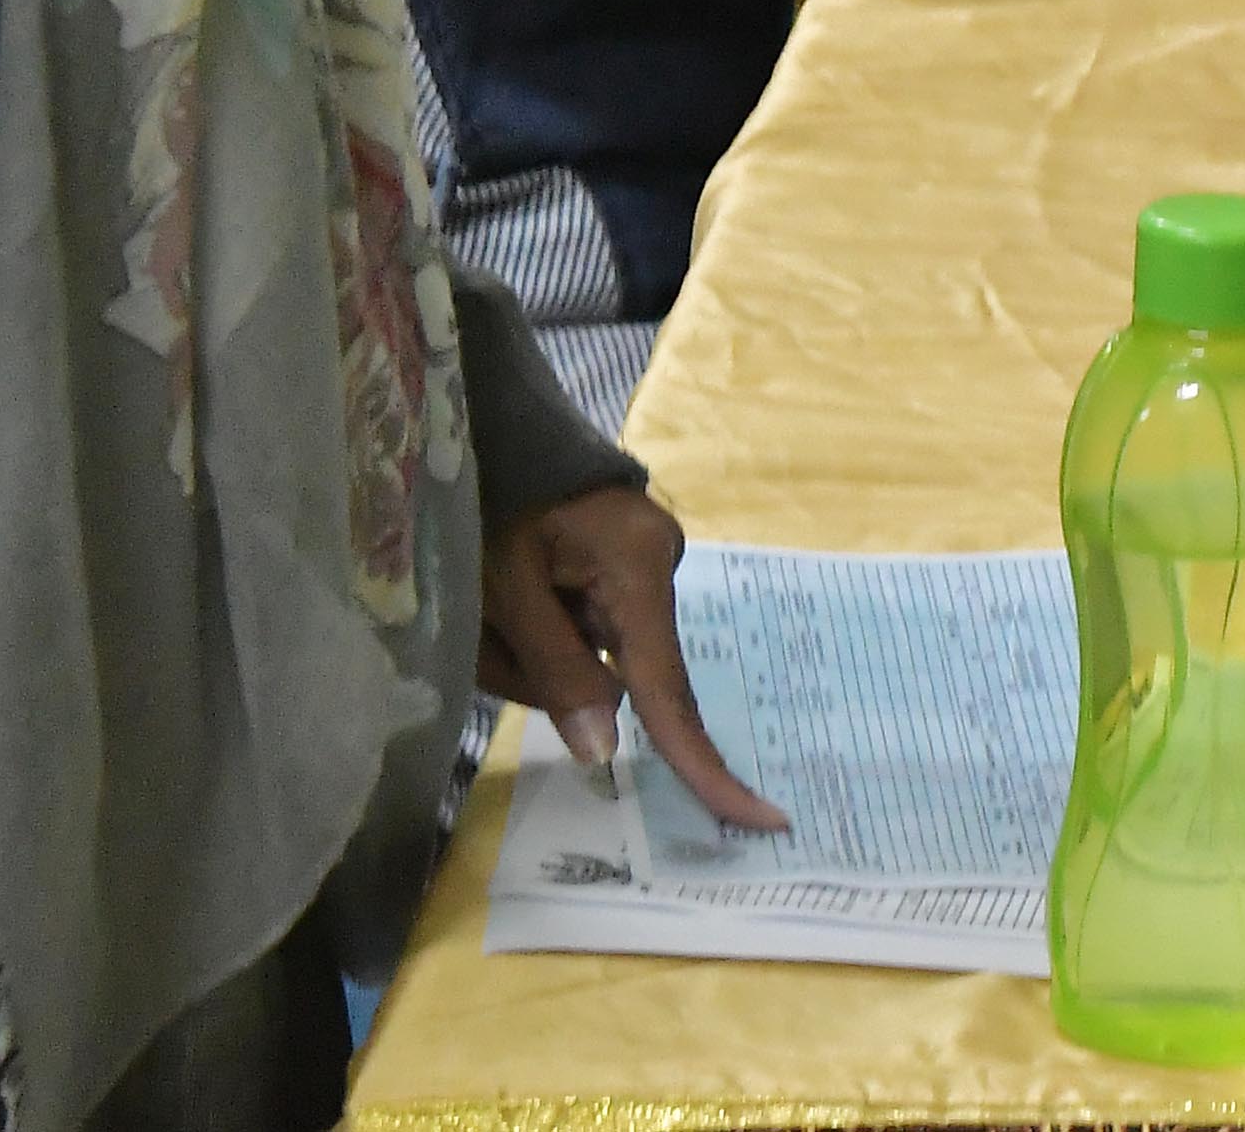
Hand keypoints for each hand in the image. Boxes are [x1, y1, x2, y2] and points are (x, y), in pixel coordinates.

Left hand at [479, 486, 785, 833]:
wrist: (490, 423)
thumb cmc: (491, 497)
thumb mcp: (504, 587)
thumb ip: (556, 671)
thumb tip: (607, 752)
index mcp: (639, 568)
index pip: (669, 689)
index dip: (701, 762)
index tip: (758, 819)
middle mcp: (661, 565)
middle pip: (620, 675)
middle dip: (546, 671)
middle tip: (487, 617)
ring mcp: (645, 564)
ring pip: (596, 659)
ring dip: (533, 651)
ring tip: (487, 595)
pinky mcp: (624, 566)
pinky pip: (588, 632)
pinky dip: (541, 633)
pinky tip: (508, 595)